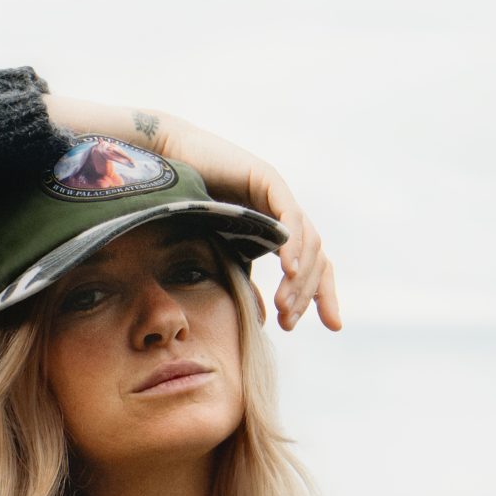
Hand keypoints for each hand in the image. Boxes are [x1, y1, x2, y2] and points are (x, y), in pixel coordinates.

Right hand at [149, 111, 341, 337]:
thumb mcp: (218, 253)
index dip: (325, 294)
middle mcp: (283, 213)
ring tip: (284, 307)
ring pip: (308, 241)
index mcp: (276, 231)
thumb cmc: (181, 210)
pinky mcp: (268, 179)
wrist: (161, 170)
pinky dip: (291, 245)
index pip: (313, 265)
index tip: (334, 325)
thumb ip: (242, 276)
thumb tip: (262, 315)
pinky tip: (287, 271)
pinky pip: (290, 216)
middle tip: (288, 323)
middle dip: (307, 294)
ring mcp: (278, 195)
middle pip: (316, 258)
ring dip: (299, 278)